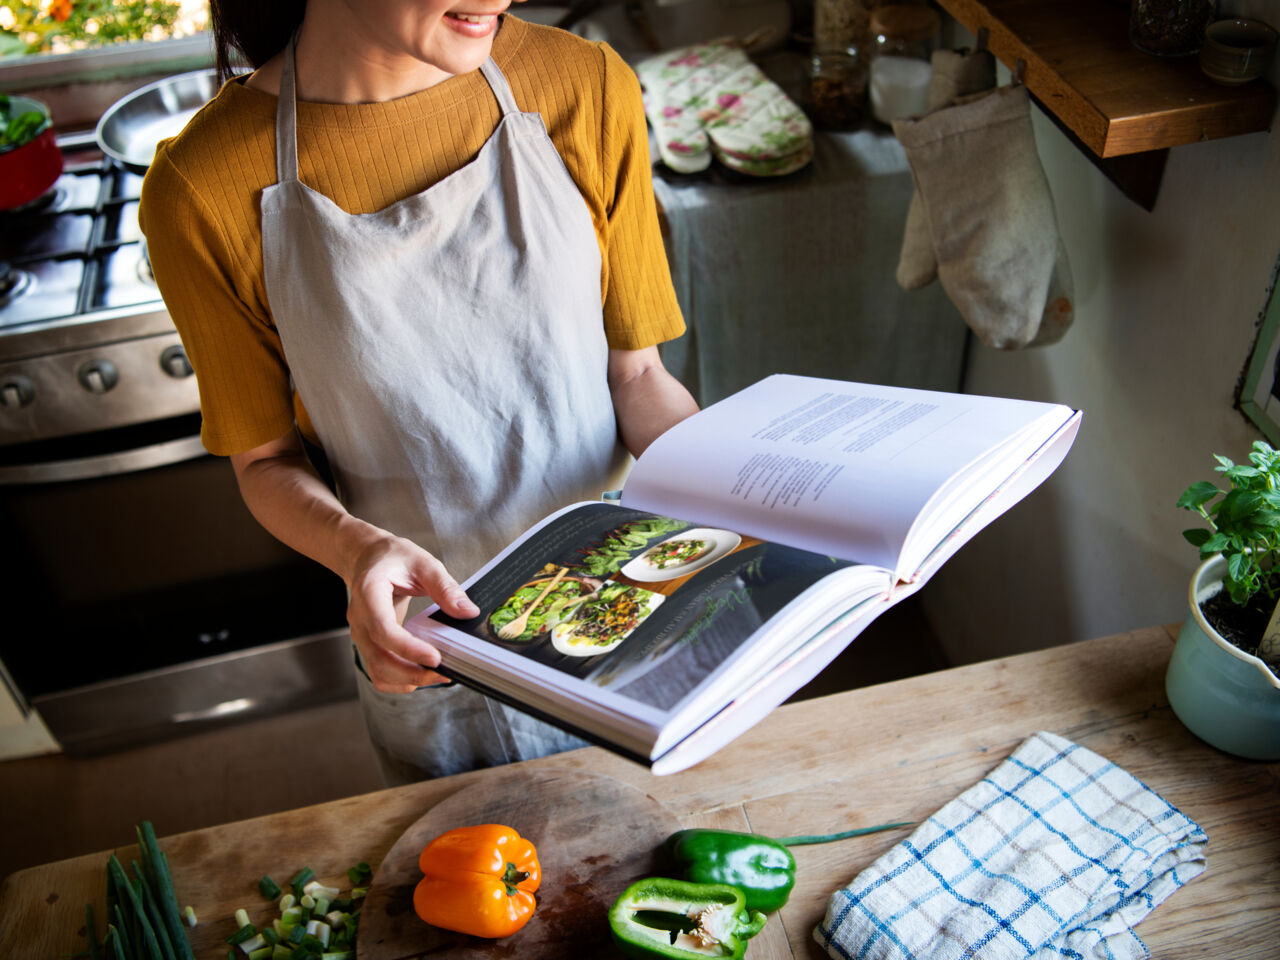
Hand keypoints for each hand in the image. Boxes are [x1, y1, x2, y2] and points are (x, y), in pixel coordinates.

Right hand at [345, 533, 479, 692]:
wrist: (369, 558)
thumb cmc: (393, 558)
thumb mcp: (423, 563)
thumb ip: (445, 587)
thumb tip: (468, 612)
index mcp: (369, 592)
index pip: (382, 628)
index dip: (408, 648)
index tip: (435, 657)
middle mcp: (359, 617)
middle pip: (378, 657)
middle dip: (411, 672)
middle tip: (443, 672)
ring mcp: (361, 634)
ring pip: (377, 670)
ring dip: (406, 679)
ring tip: (436, 675)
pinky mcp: (368, 643)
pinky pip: (378, 671)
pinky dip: (398, 680)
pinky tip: (420, 674)